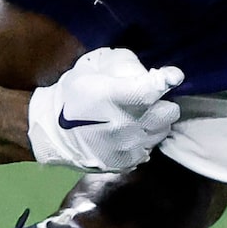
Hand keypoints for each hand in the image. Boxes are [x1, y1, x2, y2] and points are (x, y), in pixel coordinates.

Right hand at [27, 47, 183, 171]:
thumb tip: (147, 74)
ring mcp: (129, 148)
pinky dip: (143, 140)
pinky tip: (128, 135)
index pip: (150, 90)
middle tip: (145, 102)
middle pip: (168, 112)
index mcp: (114, 98)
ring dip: (154, 123)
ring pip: (162, 131)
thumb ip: (124, 65)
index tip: (173, 76)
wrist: (53, 132)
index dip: (165, 80)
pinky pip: (149, 148)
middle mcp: (126, 125)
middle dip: (159, 104)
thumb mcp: (92, 67)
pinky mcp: (128, 163)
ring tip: (136, 119)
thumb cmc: (74, 94)